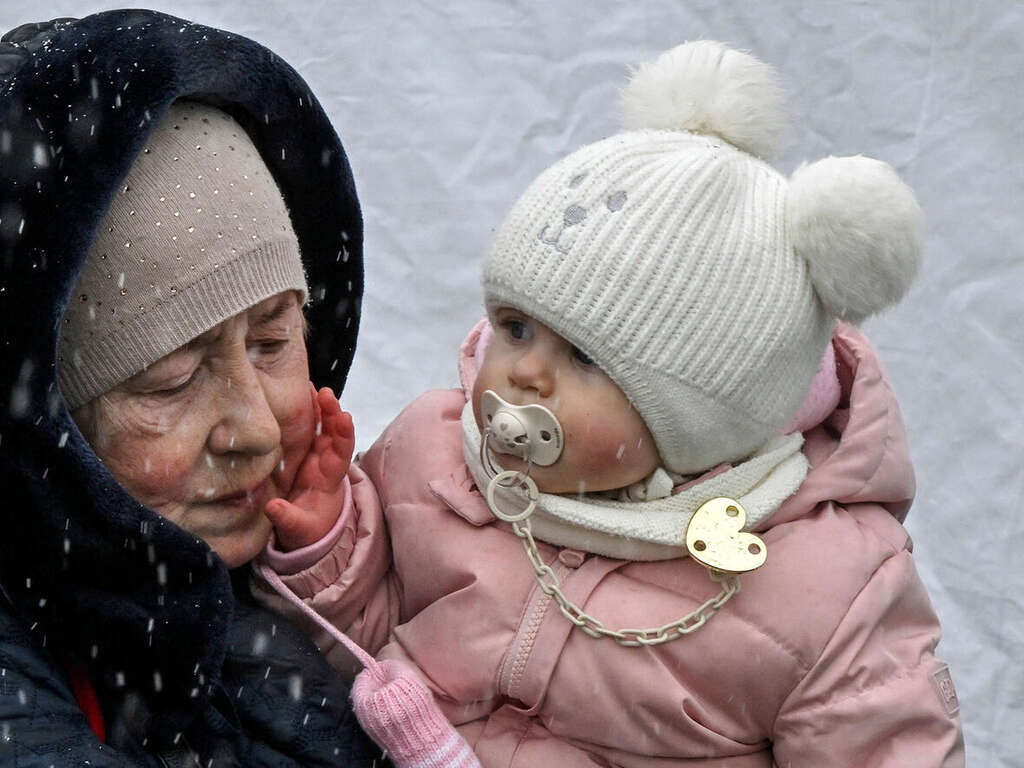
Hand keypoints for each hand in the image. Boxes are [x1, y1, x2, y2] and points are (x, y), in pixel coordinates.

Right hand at [264, 385, 354, 550]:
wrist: (304, 529)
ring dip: (318, 406)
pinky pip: (305, 428)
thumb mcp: (297, 529)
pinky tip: (295, 394)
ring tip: (309, 385)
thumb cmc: (306, 529)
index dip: (344, 435)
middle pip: (334, 433)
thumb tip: (273, 508)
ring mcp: (315, 454)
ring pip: (320, 426)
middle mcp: (326, 461)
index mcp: (329, 478)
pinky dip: (304, 411)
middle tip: (325, 392)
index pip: (342, 453)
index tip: (344, 417)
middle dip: (332, 412)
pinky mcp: (302, 451)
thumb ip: (287, 519)